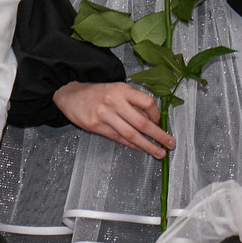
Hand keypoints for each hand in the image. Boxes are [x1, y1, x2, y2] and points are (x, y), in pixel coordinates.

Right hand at [52, 80, 172, 157]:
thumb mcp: (118, 90)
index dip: (157, 115)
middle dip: (159, 135)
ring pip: (131, 134)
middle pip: (142, 123)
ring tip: (159, 153)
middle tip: (171, 144)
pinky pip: (119, 138)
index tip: (160, 122)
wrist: (71, 94)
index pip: (148, 103)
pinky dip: (132, 145)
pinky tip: (141, 149)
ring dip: (147, 145)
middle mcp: (114, 102)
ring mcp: (104, 115)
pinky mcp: (96, 126)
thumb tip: (152, 120)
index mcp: (123, 90)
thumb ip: (134, 102)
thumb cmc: (98, 93)